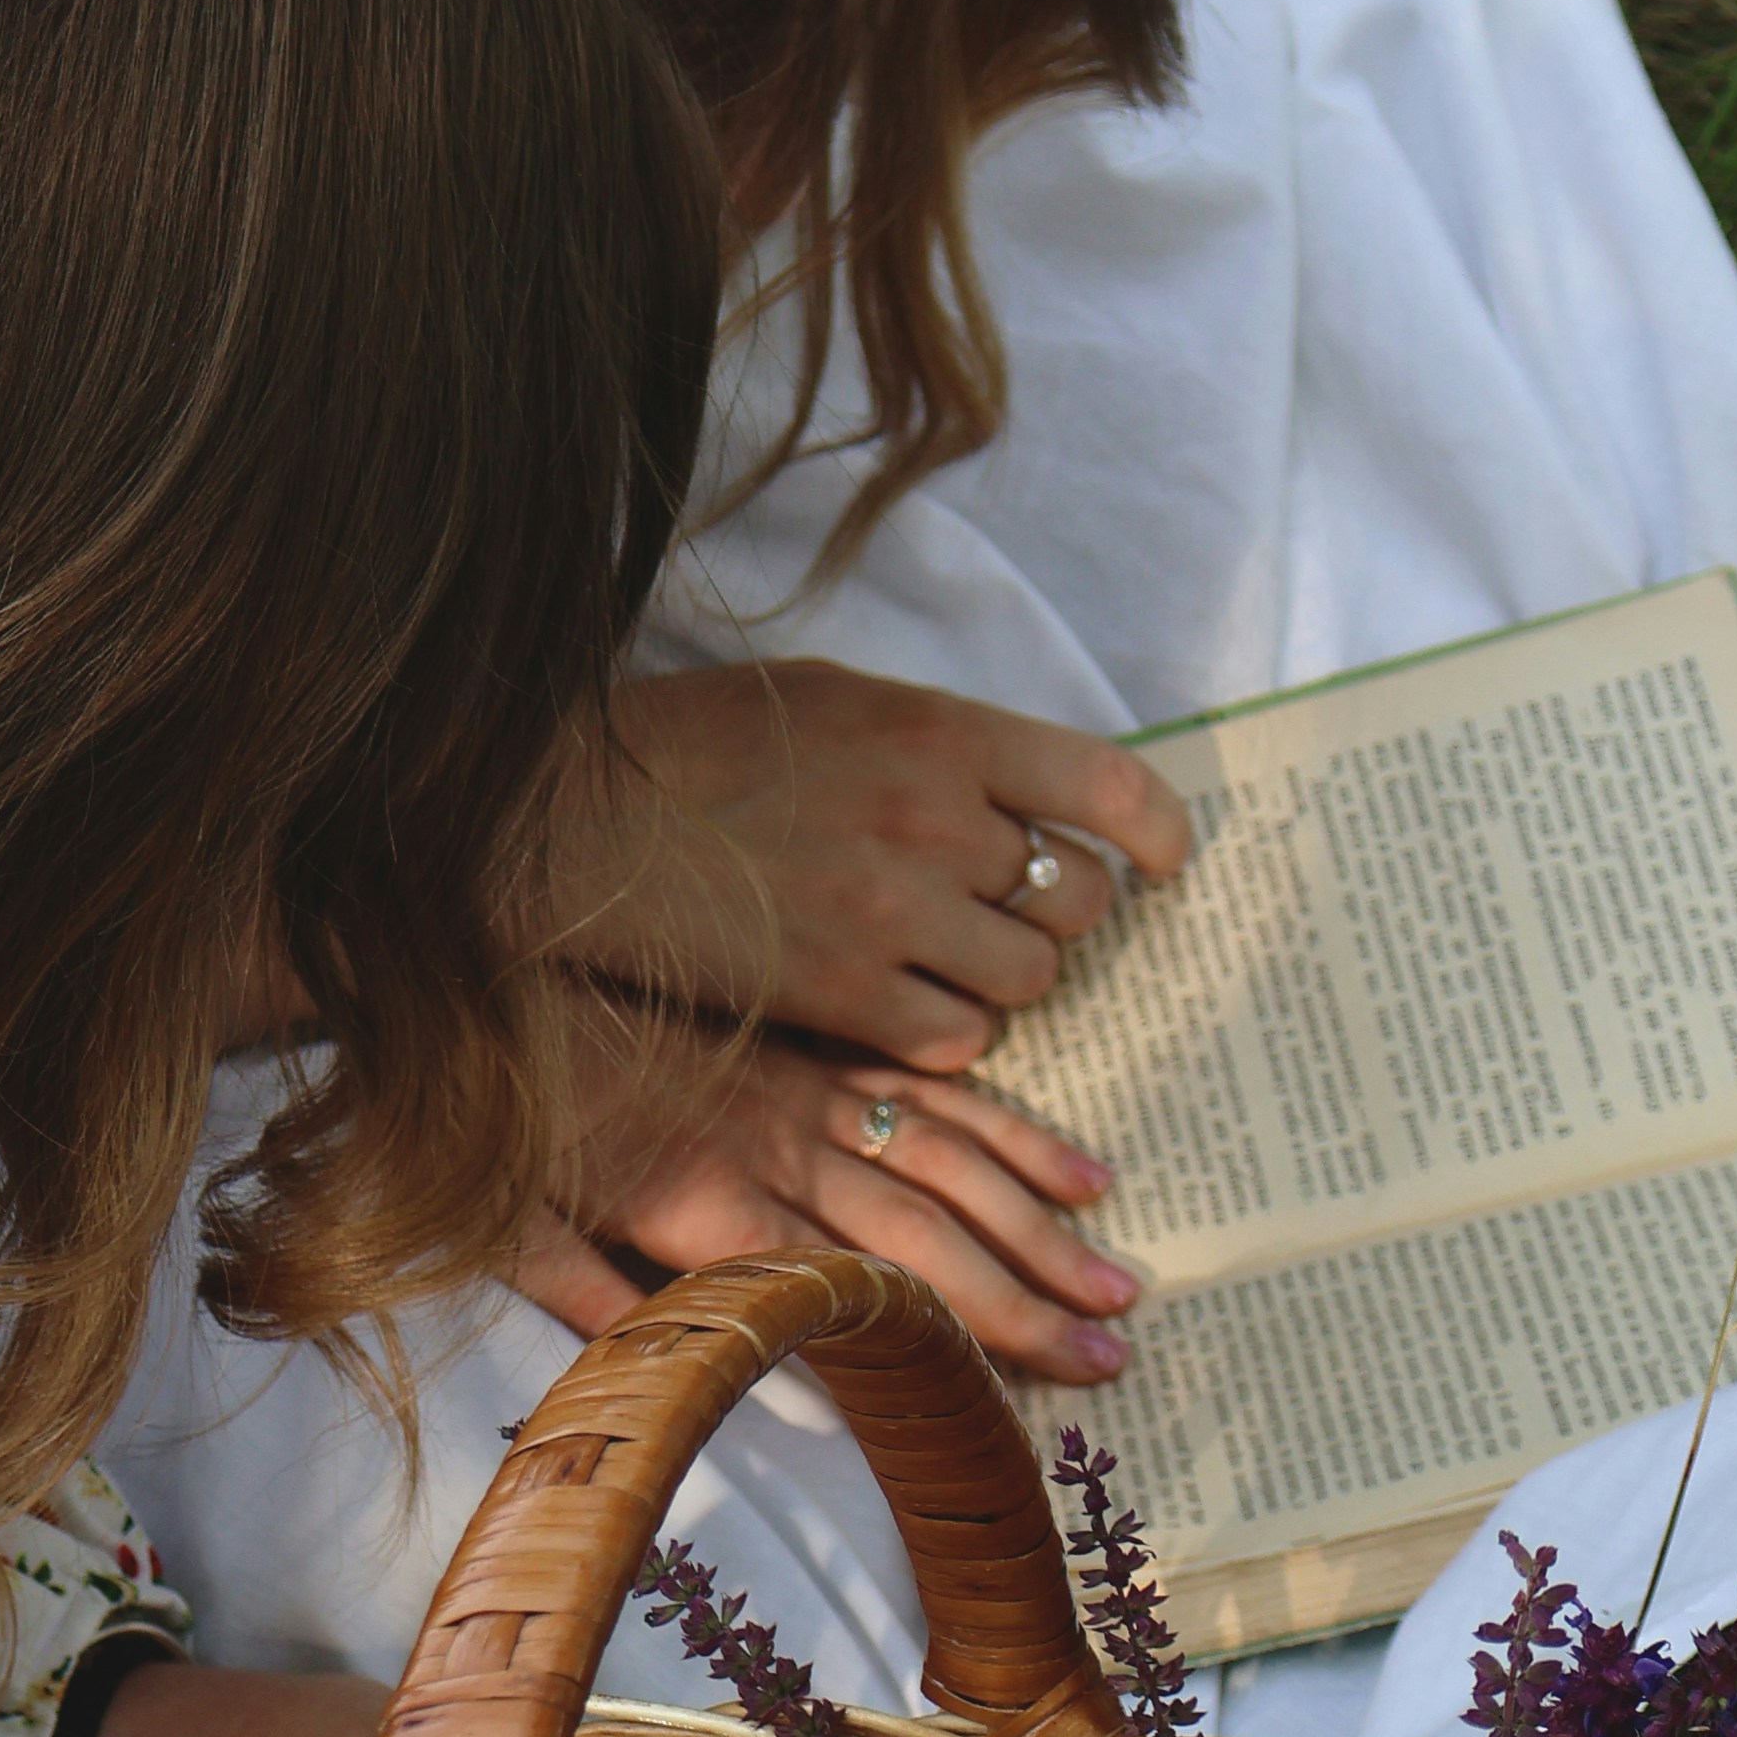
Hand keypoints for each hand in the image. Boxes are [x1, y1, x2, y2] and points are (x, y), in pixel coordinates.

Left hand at [513, 1010, 1145, 1390]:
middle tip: (1120, 1347)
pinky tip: (1081, 1167)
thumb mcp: (506, 1219)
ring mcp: (808, 1094)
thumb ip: (583, 1298)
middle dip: (1031, 1297)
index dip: (962, 1338)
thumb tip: (660, 1377)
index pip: (861, 1290)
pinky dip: (1011, 1128)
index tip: (1045, 1388)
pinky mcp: (816, 1048)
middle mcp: (782, 1152)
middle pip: (928, 1235)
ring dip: (1042, 1224)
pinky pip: (930, 1085)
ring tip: (1121, 1278)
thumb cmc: (498, 1106)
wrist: (494, 941)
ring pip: (951, 1162)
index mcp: (711, 1208)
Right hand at [547, 658, 1190, 1077]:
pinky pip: (959, 1038)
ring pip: (1029, 977)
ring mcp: (891, 913)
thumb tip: (1020, 789)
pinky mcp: (844, 996)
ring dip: (1003, 977)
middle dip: (1057, 912)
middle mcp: (932, 818)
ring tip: (939, 959)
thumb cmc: (690, 747)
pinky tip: (894, 1004)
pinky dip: (944, 1030)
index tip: (1164, 860)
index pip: (1107, 786)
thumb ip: (936, 743)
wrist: (572, 826)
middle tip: (1005, 912)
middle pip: (1076, 895)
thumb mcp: (829, 698)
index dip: (1157, 833)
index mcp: (937, 730)